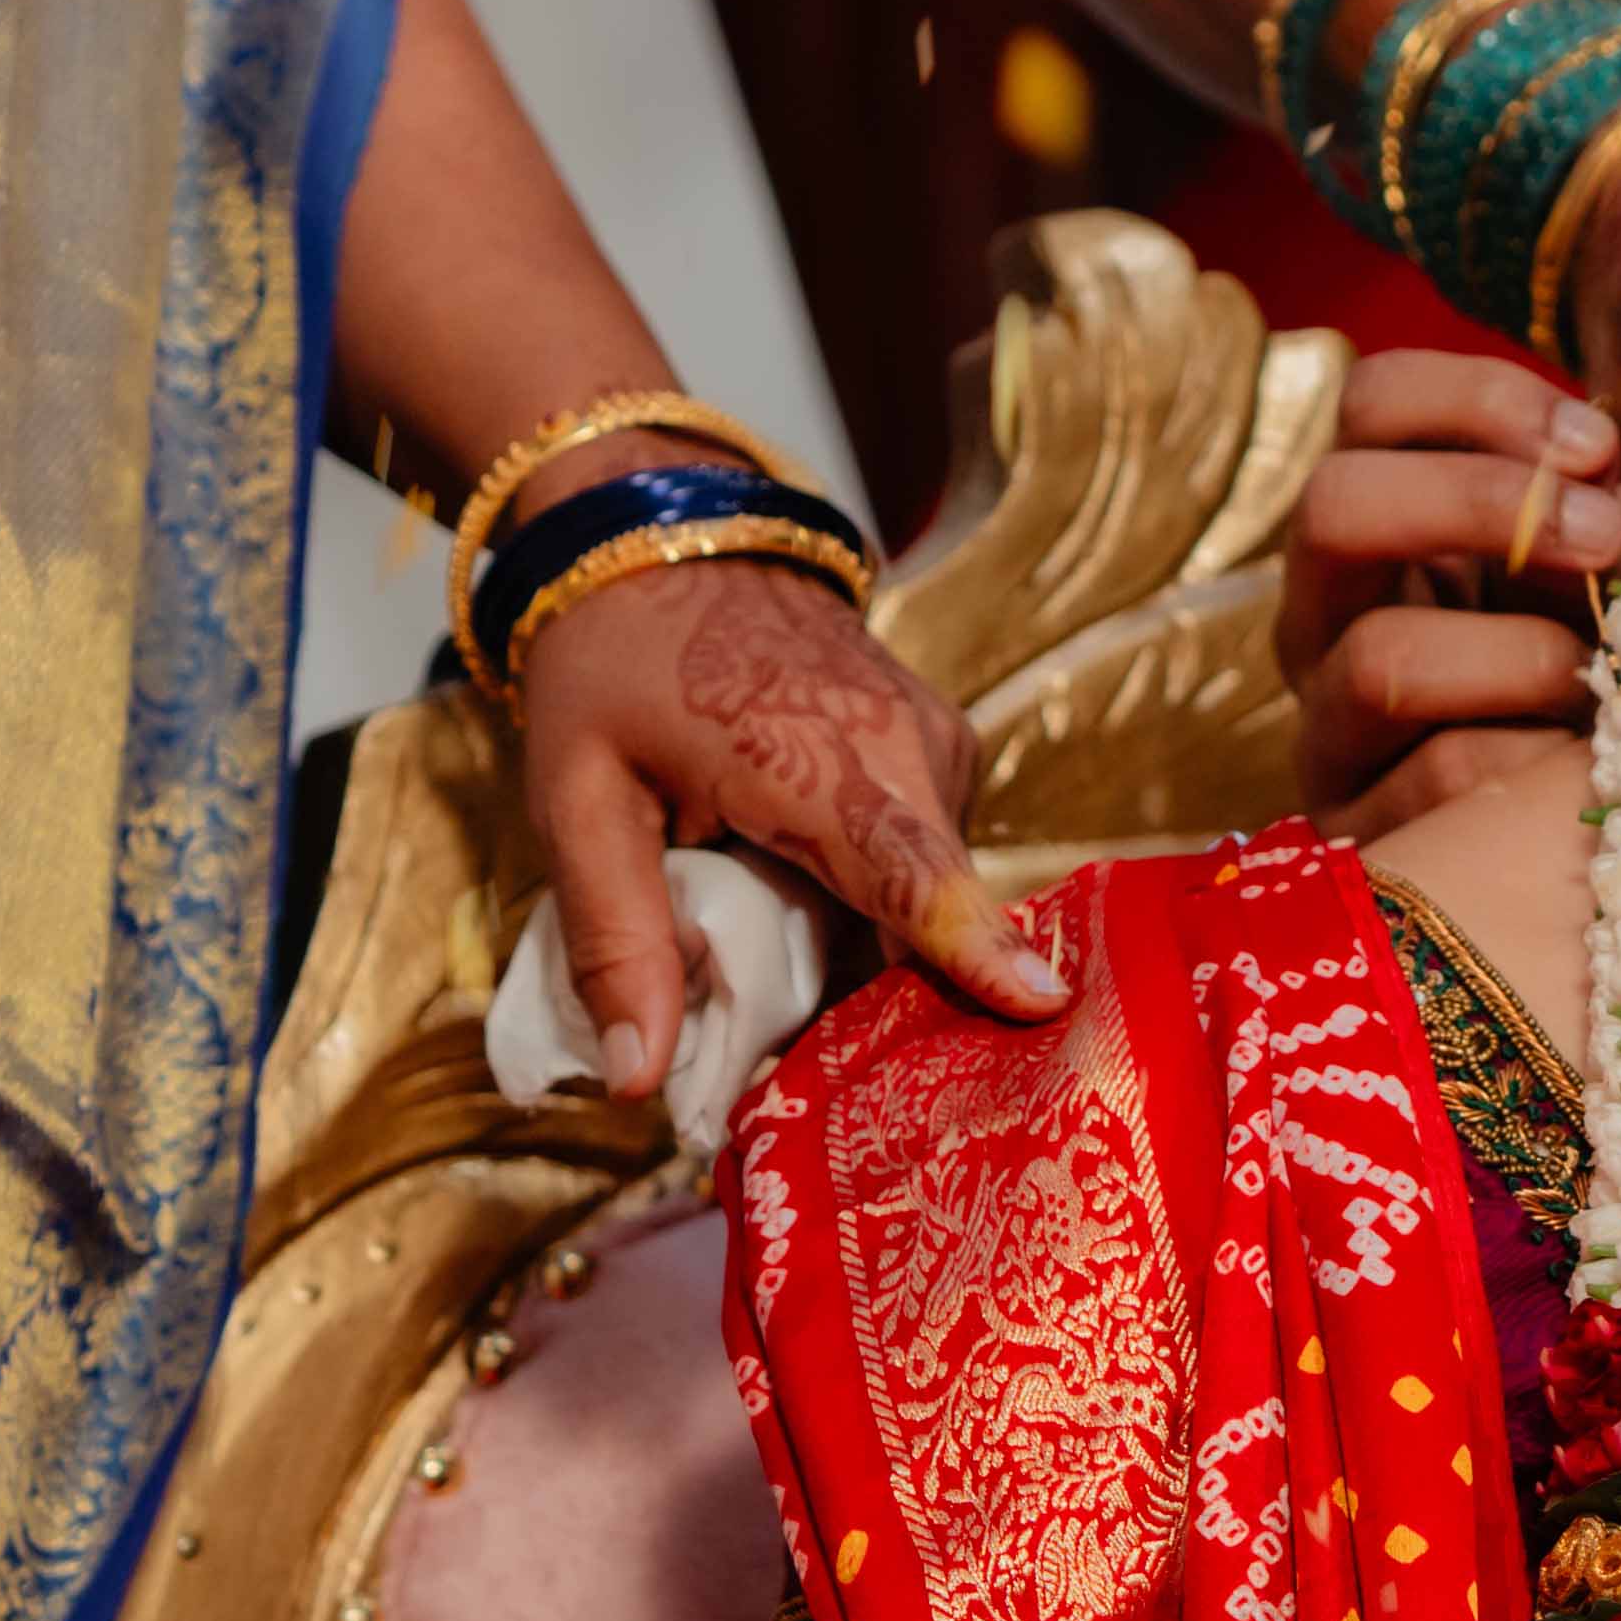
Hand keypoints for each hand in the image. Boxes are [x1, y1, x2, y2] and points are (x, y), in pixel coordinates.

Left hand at [516, 557, 1061, 1089]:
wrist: (667, 539)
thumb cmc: (612, 668)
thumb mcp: (577, 801)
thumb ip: (613, 939)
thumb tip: (636, 1081)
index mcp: (820, 761)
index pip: (916, 872)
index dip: (975, 950)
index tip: (1043, 1008)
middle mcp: (911, 750)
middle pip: (927, 915)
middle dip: (880, 1003)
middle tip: (791, 1074)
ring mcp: (938, 743)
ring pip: (926, 891)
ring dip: (868, 947)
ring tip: (780, 983)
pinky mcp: (942, 748)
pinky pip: (924, 854)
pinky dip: (875, 898)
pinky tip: (805, 908)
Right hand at [1276, 351, 1620, 836]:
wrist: (1575, 835)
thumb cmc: (1591, 670)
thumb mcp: (1602, 575)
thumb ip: (1609, 517)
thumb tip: (1614, 501)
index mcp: (1378, 522)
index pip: (1373, 403)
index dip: (1481, 400)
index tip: (1598, 445)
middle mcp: (1322, 613)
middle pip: (1335, 505)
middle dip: (1481, 503)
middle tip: (1604, 538)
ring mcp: (1323, 723)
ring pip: (1383, 662)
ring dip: (1523, 658)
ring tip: (1600, 681)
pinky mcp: (1353, 831)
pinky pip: (1440, 784)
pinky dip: (1534, 766)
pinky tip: (1588, 774)